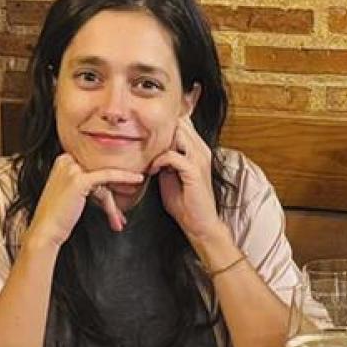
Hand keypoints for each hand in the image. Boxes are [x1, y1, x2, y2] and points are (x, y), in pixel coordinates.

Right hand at [26, 153, 145, 248]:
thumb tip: (108, 186)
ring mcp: (72, 169)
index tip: (121, 193)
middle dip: (113, 193)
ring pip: (104, 179)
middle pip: (99, 173)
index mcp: (64, 160)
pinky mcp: (79, 180)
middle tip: (125, 207)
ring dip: (113, 204)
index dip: (108, 181)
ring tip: (119, 220)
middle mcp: (66, 160)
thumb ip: (88, 184)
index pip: (93, 167)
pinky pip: (107, 176)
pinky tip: (136, 179)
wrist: (46, 231)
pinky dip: (124, 177)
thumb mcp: (73, 194)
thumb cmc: (58, 217)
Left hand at [149, 114, 225, 244]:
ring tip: (150, 157)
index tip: (147, 137)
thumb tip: (149, 147)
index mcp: (197, 148)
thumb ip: (164, 158)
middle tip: (145, 145)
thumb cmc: (185, 202)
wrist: (200, 223)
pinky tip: (154, 171)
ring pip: (178, 134)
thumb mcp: (170, 174)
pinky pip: (172, 155)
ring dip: (159, 144)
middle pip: (180, 122)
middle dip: (160, 131)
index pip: (182, 122)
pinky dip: (159, 161)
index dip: (164, 125)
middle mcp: (201, 149)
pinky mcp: (194, 171)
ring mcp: (199, 158)